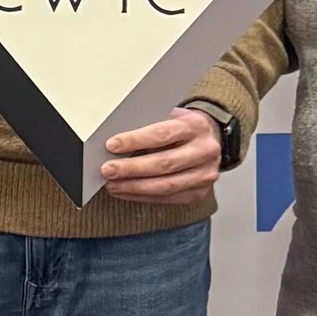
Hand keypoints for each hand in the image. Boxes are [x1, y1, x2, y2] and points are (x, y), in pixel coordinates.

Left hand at [99, 108, 223, 201]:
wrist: (209, 140)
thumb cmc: (182, 128)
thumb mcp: (170, 116)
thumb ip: (148, 125)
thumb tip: (114, 142)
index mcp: (196, 126)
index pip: (162, 134)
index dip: (135, 141)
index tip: (112, 145)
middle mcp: (204, 151)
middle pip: (164, 163)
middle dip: (131, 168)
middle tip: (107, 170)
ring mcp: (204, 174)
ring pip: (165, 185)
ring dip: (134, 187)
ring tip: (112, 185)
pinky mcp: (199, 193)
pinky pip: (167, 198)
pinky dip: (142, 197)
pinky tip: (126, 192)